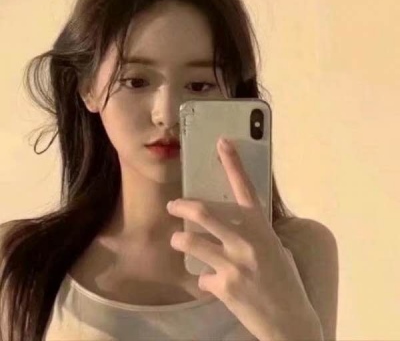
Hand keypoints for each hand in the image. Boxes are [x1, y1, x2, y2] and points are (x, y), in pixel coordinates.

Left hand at [166, 137, 321, 340]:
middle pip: (204, 213)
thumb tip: (234, 224)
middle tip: (173, 205)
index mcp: (262, 228)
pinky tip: (213, 284)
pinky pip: (202, 277)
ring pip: (190, 242)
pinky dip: (204, 279)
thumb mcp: (275, 250)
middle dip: (183, 206)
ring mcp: (233, 264)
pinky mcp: (222, 287)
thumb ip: (255, 234)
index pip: (245, 188)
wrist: (290, 323)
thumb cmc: (285, 282)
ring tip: (179, 240)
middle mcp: (245, 241)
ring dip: (180, 240)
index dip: (233, 163)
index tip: (221, 143)